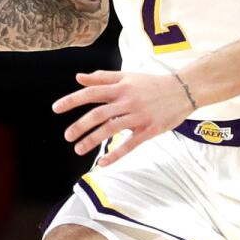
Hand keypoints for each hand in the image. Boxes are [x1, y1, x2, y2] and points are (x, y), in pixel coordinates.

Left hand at [52, 71, 193, 166]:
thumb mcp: (127, 76)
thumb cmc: (152, 83)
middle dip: (80, 126)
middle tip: (67, 136)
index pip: (92, 93)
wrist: (183, 90)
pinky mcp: (149, 129)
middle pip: (99, 113)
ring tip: (78, 149)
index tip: (56, 109)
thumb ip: (102, 77)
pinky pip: (130, 144)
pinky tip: (103, 163)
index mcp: (121, 87)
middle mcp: (127, 101)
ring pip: (111, 129)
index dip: (72, 100)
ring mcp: (138, 116)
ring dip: (93, 140)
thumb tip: (79, 77)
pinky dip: (116, 154)